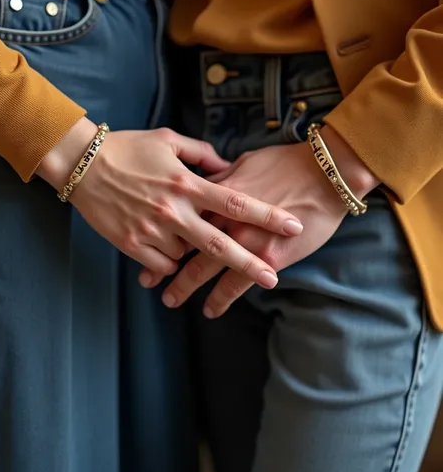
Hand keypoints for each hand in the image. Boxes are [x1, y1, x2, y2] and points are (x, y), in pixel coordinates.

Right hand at [37, 117, 302, 284]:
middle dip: (249, 263)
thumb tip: (227, 167)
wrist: (82, 164)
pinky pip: (162, 264)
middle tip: (272, 278)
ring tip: (192, 243)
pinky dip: (170, 261)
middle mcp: (174, 210)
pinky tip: (168, 249)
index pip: (236, 202)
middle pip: (219, 243)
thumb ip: (202, 154)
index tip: (293, 225)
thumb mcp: (168, 140)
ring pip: (188, 256)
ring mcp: (152, 230)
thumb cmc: (128, 148)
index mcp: (187, 183)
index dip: (267, 215)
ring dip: (196, 255)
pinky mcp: (132, 245)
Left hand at [147, 126, 377, 316]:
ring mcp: (244, 239)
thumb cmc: (289, 163)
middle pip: (185, 244)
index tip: (146, 240)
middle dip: (163, 265)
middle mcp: (224, 217)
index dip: (163, 230)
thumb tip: (209, 180)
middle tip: (148, 281)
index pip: (182, 214)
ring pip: (204, 268)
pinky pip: (237, 284)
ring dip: (185, 286)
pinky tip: (210, 309)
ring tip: (170, 299)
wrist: (326, 174)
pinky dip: (221, 299)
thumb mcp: (247, 161)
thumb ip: (222, 176)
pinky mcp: (267, 257)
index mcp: (218, 192)